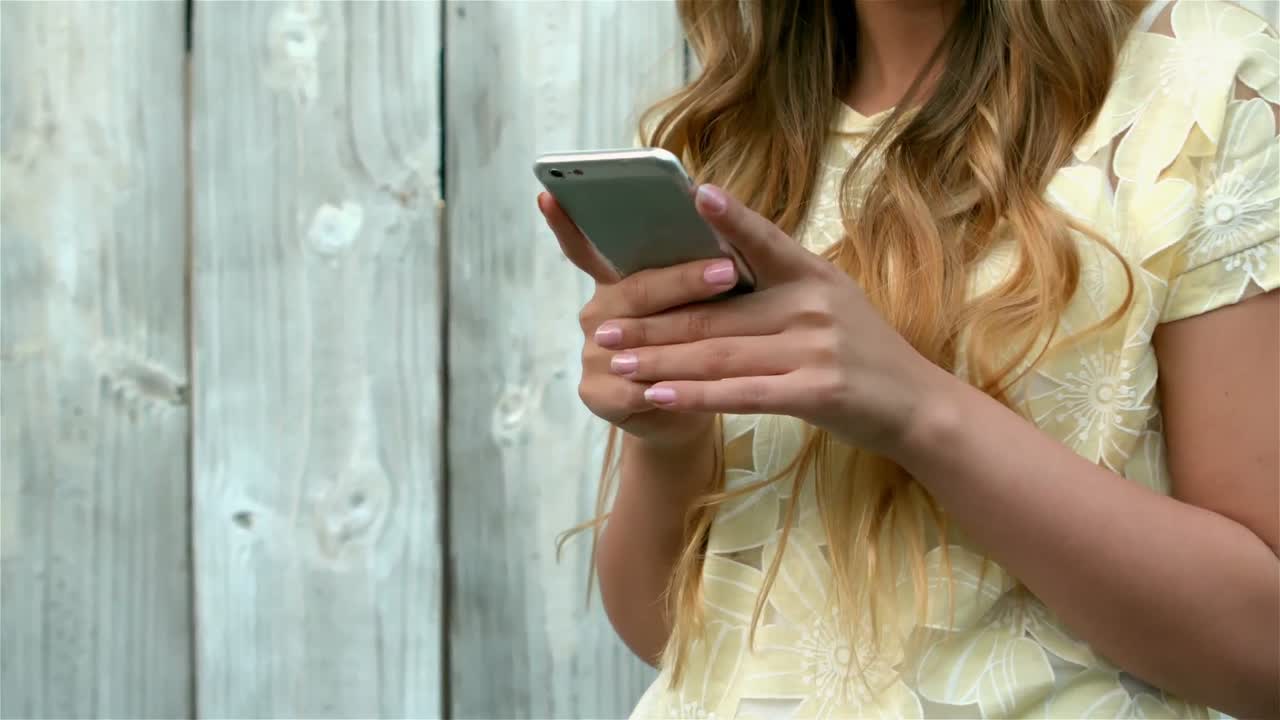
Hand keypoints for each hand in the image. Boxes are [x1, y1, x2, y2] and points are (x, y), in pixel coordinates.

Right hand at [538, 192, 734, 449]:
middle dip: (684, 280)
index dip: (565, 223)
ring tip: (723, 327)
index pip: (585, 247)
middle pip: (637, 291)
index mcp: (615, 282)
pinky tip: (693, 383)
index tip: (548, 194)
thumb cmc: (693, 343)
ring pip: (636, 339)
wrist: (684, 409)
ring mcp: (593, 354)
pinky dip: (666, 384)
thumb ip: (688, 267)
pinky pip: (633, 386)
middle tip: (727, 269)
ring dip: (680, 333)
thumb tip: (714, 219)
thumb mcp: (692, 301)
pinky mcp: (597, 393)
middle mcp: (598, 314)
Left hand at [596, 184, 943, 457]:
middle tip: (603, 327)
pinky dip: (696, 395)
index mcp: (813, 274)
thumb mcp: (831, 300)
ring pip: (720, 354)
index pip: (764, 239)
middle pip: (717, 313)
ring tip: (616, 362)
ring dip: (661, 360)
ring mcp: (816, 348)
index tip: (693, 192)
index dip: (730, 216)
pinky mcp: (816, 392)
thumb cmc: (862, 352)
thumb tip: (713, 262)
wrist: (918, 406)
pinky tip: (659, 396)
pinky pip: (742, 393)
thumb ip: (779, 282)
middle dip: (653, 322)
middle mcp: (813, 305)